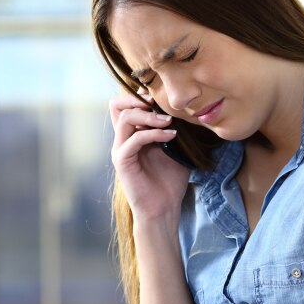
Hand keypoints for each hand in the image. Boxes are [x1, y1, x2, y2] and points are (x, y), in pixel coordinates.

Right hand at [109, 93, 189, 219]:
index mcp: (132, 134)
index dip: (140, 95)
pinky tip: (171, 135)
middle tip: (160, 105)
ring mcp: (120, 149)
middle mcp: (122, 139)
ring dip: (149, 115)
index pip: (125, 104)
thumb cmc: (169, 180)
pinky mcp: (123, 161)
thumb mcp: (176, 148)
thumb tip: (187, 111)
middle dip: (138, 98)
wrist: (163, 207)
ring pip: (125, 117)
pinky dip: (154, 133)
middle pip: (116, 104)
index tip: (162, 99)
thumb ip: (173, 129)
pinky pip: (134, 138)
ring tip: (169, 121)